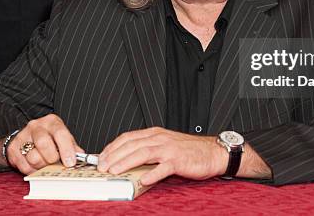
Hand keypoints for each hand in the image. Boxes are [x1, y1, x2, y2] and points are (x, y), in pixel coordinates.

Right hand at [6, 113, 83, 174]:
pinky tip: (36, 166)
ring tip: (45, 163)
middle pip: (44, 144)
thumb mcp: (63, 138)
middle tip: (55, 163)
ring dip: (42, 166)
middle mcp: (36, 126)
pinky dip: (32, 170)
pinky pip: (24, 166)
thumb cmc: (49, 138)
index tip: (70, 163)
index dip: (66, 149)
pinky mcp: (13, 148)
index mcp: (51, 122)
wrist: (26, 137)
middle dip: (52, 158)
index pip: (60, 133)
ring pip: (33, 157)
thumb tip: (81, 158)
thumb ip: (72, 147)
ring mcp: (23, 136)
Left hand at [97, 127, 227, 185]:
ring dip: (126, 162)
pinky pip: (163, 168)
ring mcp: (169, 149)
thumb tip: (125, 159)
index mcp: (154, 133)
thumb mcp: (164, 144)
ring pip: (143, 153)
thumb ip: (147, 149)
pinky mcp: (178, 161)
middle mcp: (160, 139)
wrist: (212, 152)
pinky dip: (152, 174)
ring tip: (114, 172)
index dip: (112, 147)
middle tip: (102, 167)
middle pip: (131, 145)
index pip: (128, 137)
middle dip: (114, 156)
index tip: (101, 157)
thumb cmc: (188, 150)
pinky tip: (143, 180)